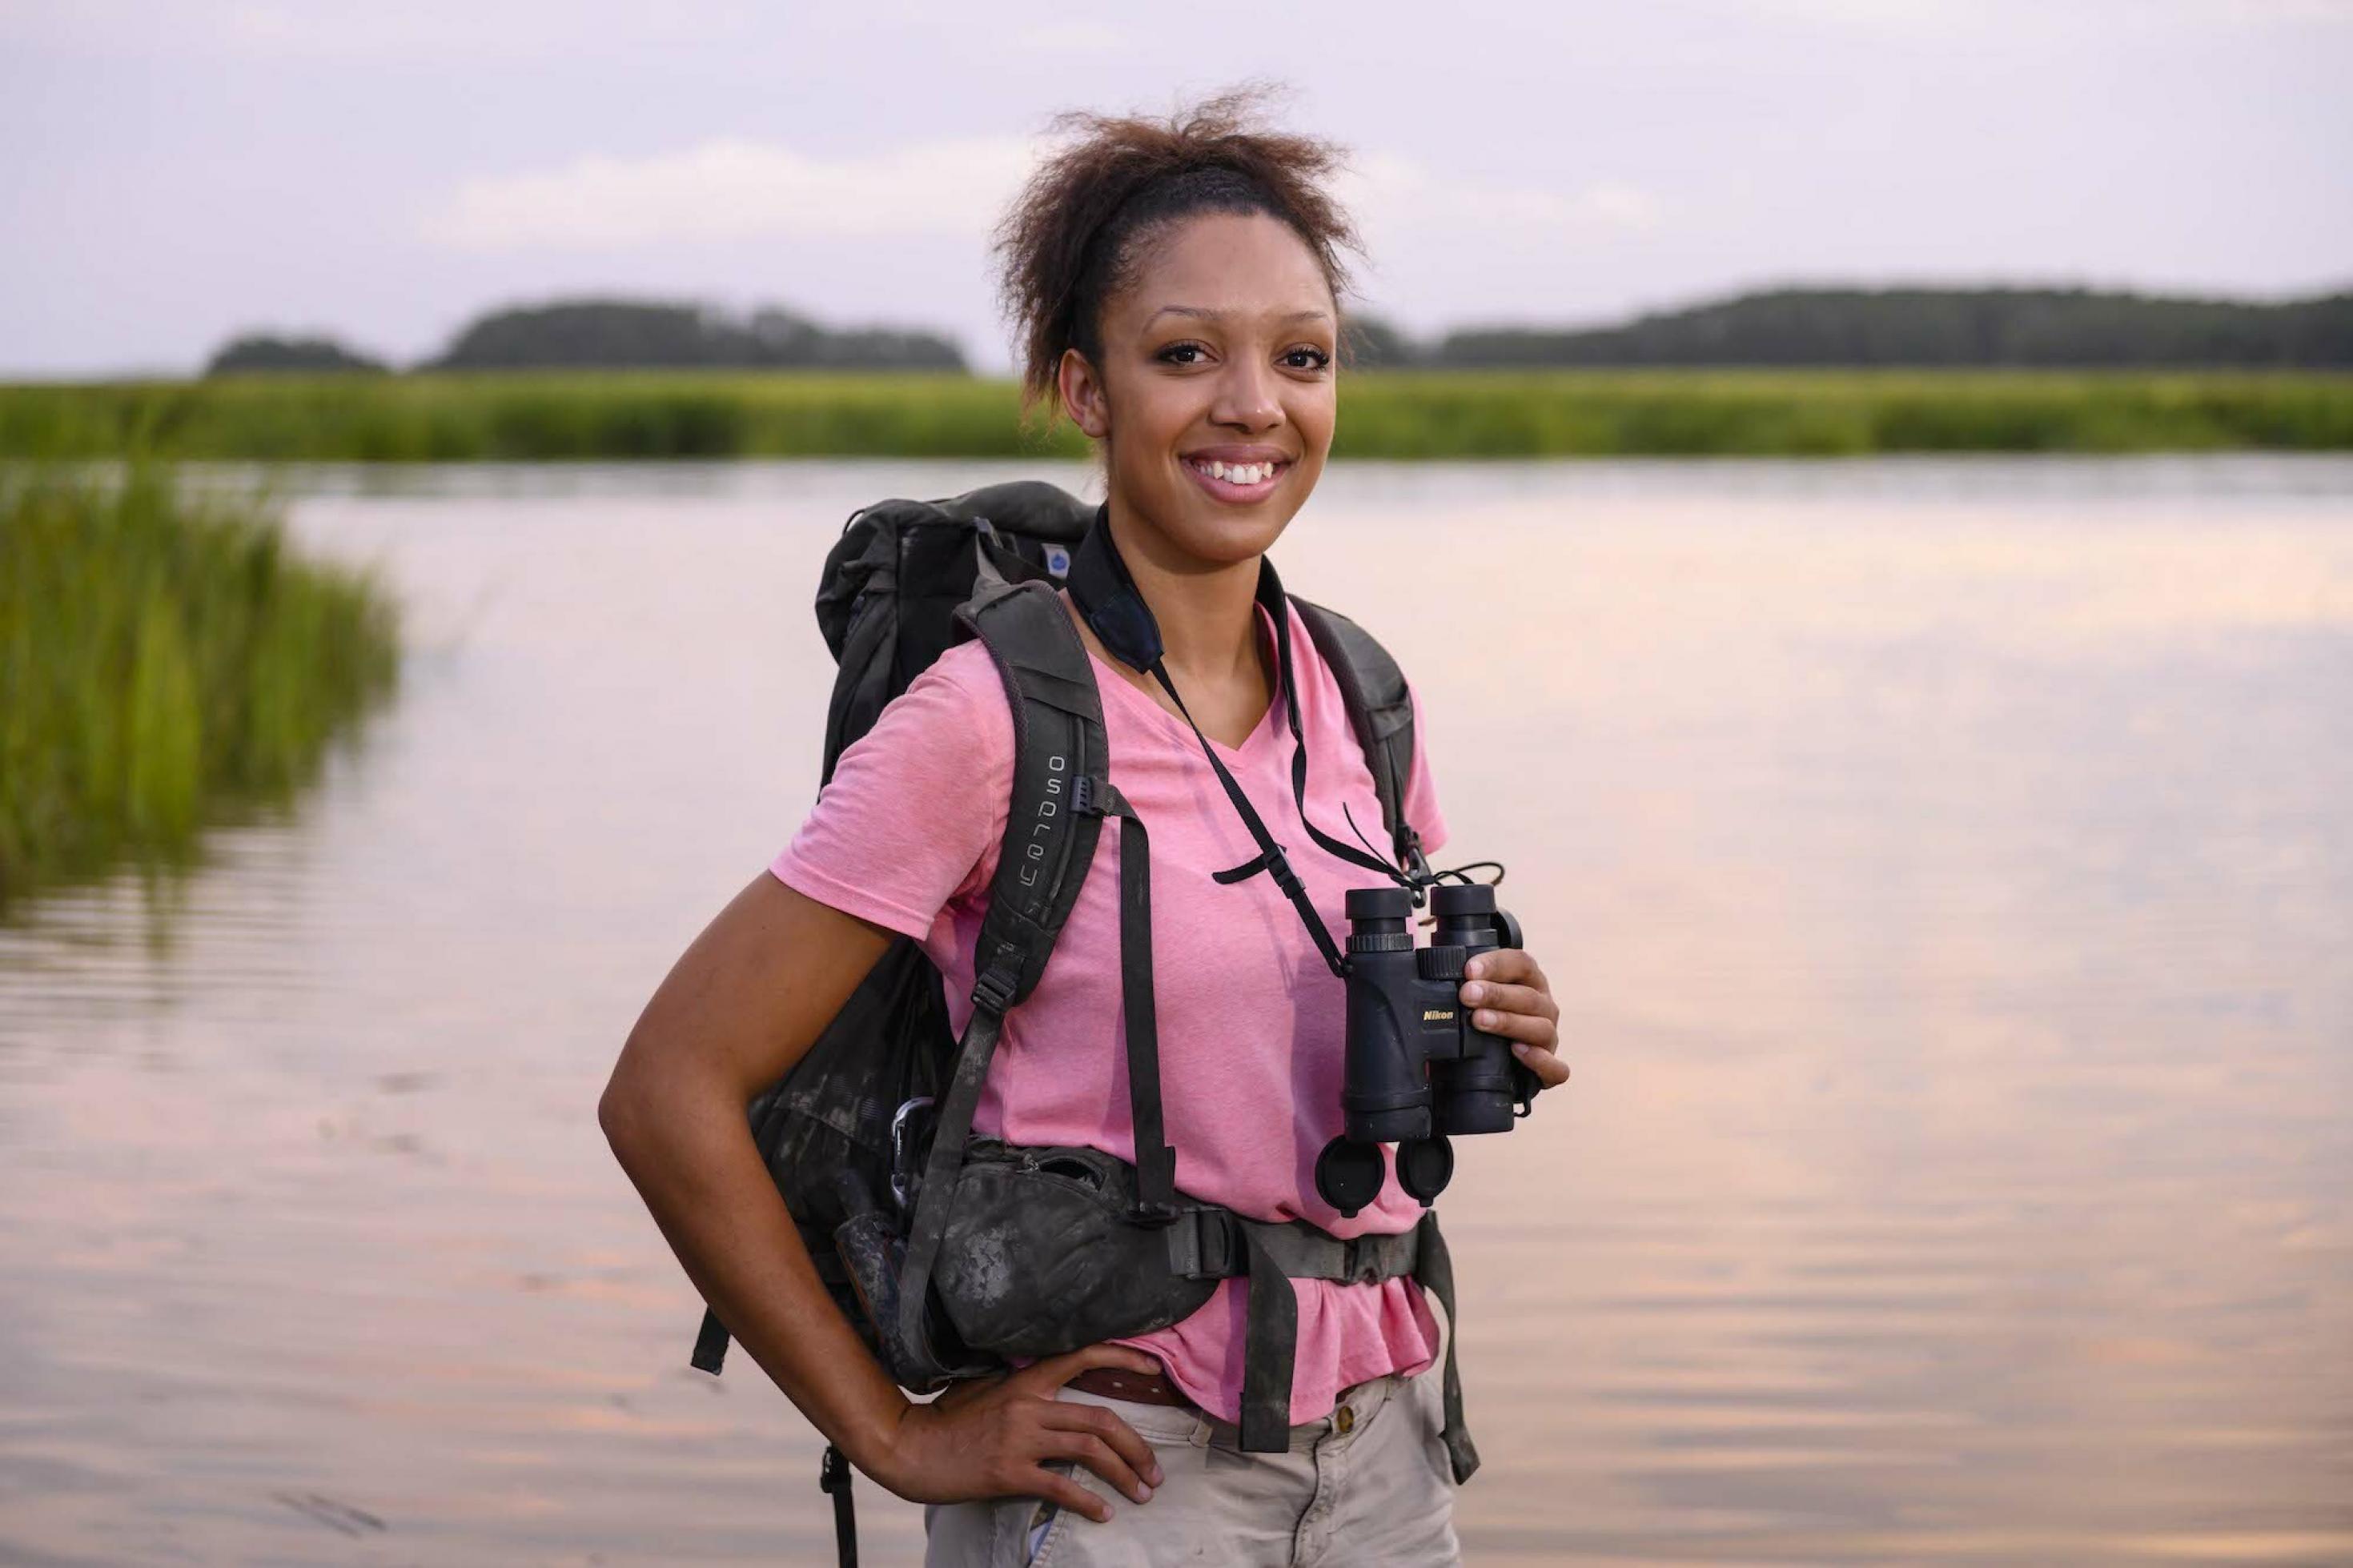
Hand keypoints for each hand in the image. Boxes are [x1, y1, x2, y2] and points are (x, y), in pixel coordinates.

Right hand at [868, 1343, 1166, 1523]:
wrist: (910, 1448)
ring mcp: (1020, 1439)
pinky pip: (1061, 1487)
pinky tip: (1103, 1513)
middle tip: (1154, 1469)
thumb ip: (1023, 1388)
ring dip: (1124, 1473)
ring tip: (1141, 1492)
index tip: (1155, 1372)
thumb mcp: (986, 1389)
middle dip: (1136, 1446)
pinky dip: (1089, 1502)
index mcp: (1026, 1381)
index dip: (1123, 1359)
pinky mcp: (1009, 1473)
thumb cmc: (947, 1420)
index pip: (1082, 1357)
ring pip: (1089, 1450)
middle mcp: (1028, 1405)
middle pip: (1100, 1419)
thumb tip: (1056, 1392)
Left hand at [1461, 948, 1567, 1088]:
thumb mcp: (1473, 998)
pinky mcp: (1551, 1068)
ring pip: (1540, 1027)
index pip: (1520, 963)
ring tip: (1481, 1020)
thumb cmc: (1483, 1022)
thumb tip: (1427, 962)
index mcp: (1528, 982)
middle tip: (1467, 995)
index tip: (1468, 970)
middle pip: (1528, 995)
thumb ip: (1460, 983)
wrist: (1489, 1065)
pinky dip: (1540, 1060)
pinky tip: (1518, 1052)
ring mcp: (1549, 1038)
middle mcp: (1543, 1006)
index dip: (1495, 964)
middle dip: (1496, 994)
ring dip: (1509, 1022)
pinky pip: (1556, 1067)